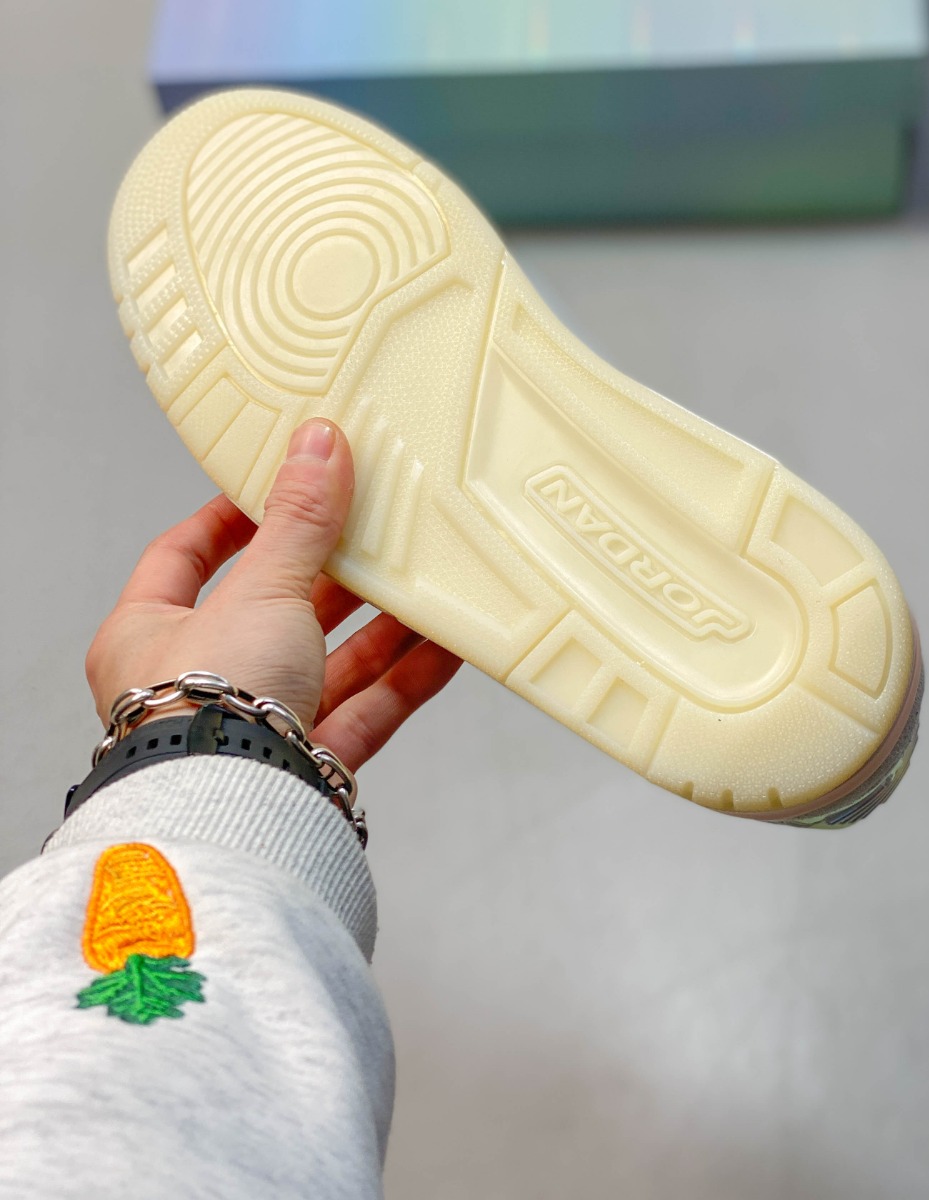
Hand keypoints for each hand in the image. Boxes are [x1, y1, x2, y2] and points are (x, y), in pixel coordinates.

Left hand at [85, 419, 462, 770]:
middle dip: (329, 571)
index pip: (184, 557)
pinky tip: (446, 642)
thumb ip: (297, 522)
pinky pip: (363, 709)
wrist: (236, 816)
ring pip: (325, 661)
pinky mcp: (305, 765)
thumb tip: (315, 447)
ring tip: (423, 578)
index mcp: (147, 636)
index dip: (231, 518)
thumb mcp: (260, 589)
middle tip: (371, 527)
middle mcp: (195, 683)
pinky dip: (405, 677)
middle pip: (270, 609)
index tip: (279, 486)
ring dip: (378, 623)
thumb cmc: (209, 709)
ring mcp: (252, 726)